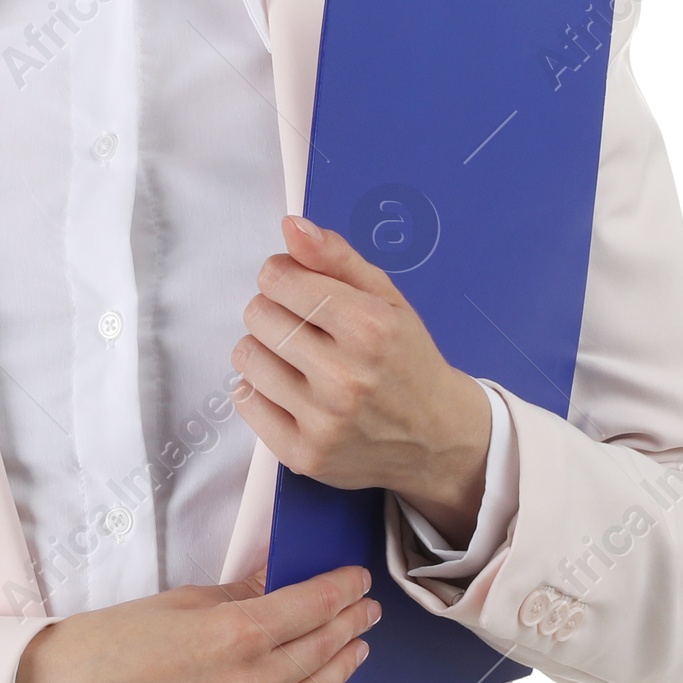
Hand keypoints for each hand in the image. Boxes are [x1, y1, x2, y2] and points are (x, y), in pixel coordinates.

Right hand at [5, 566, 378, 682]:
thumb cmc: (105, 646)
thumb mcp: (179, 601)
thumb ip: (240, 594)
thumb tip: (279, 579)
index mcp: (233, 636)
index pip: (312, 607)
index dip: (342, 589)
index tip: (357, 578)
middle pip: (321, 650)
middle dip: (349, 623)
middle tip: (364, 607)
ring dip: (342, 668)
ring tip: (353, 648)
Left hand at [232, 215, 491, 547]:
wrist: (437, 438)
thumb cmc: (406, 358)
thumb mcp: (387, 298)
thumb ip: (336, 257)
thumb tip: (291, 227)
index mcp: (369, 327)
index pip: (278, 279)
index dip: (282, 276)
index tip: (297, 287)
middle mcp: (345, 376)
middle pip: (258, 315)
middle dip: (274, 311)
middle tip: (304, 328)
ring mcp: (323, 421)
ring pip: (246, 356)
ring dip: (265, 351)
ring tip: (297, 359)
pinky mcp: (304, 455)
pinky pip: (245, 402)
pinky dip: (260, 391)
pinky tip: (291, 390)